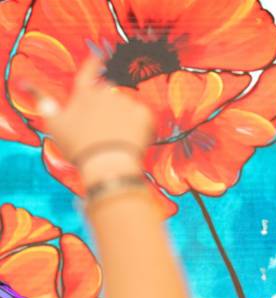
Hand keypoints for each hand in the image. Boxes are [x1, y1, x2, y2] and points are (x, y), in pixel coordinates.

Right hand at [36, 56, 153, 166]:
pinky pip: (143, 117)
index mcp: (84, 94)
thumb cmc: (79, 147)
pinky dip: (140, 126)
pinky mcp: (143, 113)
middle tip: (105, 131)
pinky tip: (132, 139)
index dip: (94, 62)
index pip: (88, 72)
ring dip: (125, 118)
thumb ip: (45, 105)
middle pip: (110, 95)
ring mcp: (126, 101)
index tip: (100, 53)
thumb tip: (31, 88)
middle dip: (109, 108)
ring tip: (118, 139)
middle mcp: (106, 92)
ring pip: (127, 107)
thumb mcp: (55, 126)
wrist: (107, 164)